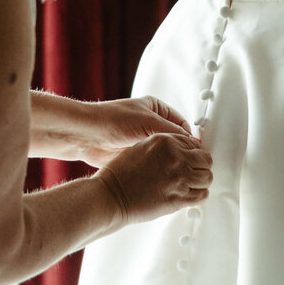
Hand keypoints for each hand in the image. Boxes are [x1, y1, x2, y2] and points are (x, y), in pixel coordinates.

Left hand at [67, 95, 195, 167]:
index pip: (181, 124)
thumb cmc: (113, 120)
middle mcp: (149, 123)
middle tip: (190, 165)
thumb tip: (192, 143)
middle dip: (180, 152)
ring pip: (163, 154)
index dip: (190, 138)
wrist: (86, 136)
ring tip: (179, 172)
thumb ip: (173, 133)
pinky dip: (158, 169)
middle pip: (173, 140)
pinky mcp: (134, 155)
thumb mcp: (149, 122)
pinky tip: (164, 176)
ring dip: (169, 162)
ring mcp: (142, 140)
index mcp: (156, 108)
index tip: (197, 152)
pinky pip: (152, 164)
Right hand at [98, 133, 213, 224]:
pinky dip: (198, 195)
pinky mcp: (178, 198)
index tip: (191, 161)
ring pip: (207, 177)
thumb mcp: (142, 147)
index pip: (195, 144)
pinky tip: (189, 195)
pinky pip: (202, 195)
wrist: (110, 195)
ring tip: (191, 185)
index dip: (193, 154)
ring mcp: (178, 178)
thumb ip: (164, 147)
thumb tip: (180, 152)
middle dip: (200, 166)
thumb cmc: (120, 174)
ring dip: (200, 182)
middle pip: (206, 159)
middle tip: (193, 173)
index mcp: (165, 141)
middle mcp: (175, 157)